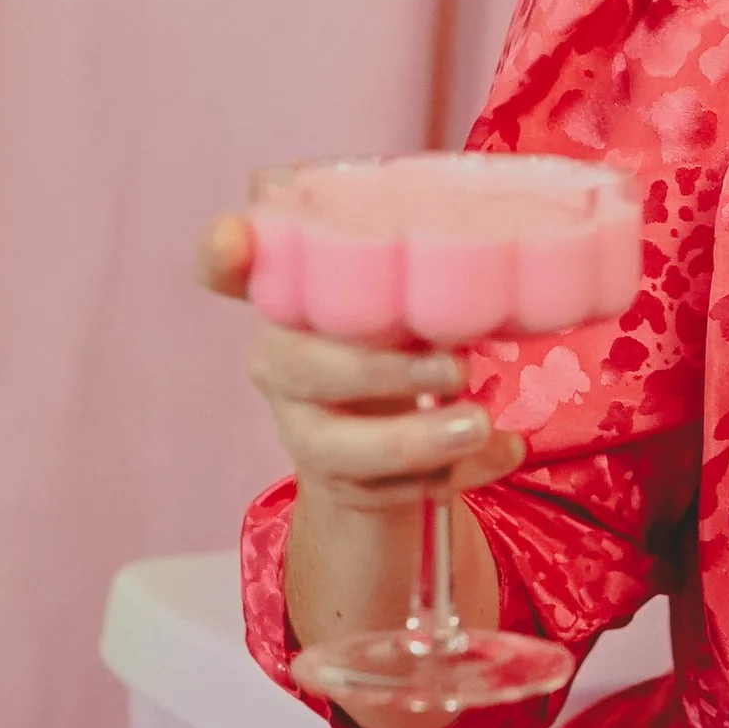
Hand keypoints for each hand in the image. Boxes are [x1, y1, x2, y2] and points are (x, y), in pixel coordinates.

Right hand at [195, 212, 526, 504]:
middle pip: (304, 365)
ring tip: (480, 426)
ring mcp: (303, 425)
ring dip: (414, 439)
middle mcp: (280, 358)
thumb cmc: (401, 335)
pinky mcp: (340, 480)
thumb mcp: (406, 291)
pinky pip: (386, 489)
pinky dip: (454, 473)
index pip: (228, 266)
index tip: (234, 238)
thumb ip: (423, 263)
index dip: (224, 252)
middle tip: (457, 365)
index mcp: (290, 294)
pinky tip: (504, 451)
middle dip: (382, 369)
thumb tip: (502, 241)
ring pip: (338, 446)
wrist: (390, 439)